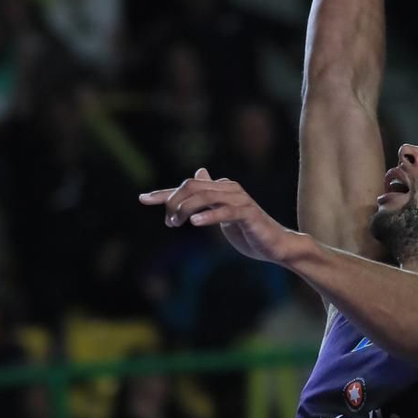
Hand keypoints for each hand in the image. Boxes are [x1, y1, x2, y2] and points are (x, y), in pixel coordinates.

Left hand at [139, 170, 299, 264]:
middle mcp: (229, 188)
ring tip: (176, 223)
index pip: (187, 186)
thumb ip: (208, 197)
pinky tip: (194, 222)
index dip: (164, 193)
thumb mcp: (222, 212)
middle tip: (169, 223)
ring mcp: (240, 199)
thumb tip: (200, 173)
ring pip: (205, 197)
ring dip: (186, 209)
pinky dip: (209, 216)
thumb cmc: (248, 229)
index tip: (143, 199)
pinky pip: (225, 212)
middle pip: (192, 187)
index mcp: (220, 188)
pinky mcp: (248, 213)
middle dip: (174, 203)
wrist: (275, 244)